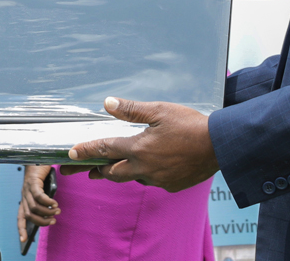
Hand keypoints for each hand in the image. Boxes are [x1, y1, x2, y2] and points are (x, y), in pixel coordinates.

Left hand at [17, 165, 58, 242]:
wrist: (39, 155)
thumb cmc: (42, 172)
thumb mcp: (43, 188)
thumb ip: (44, 199)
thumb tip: (51, 210)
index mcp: (25, 198)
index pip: (20, 217)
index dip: (21, 229)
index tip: (23, 240)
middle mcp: (24, 195)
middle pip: (28, 216)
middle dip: (40, 222)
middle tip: (52, 221)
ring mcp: (27, 189)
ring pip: (34, 208)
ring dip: (47, 212)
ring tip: (56, 211)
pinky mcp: (32, 182)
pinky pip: (38, 196)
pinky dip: (47, 202)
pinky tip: (54, 203)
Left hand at [67, 97, 218, 192]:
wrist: (218, 146)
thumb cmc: (190, 125)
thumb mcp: (160, 111)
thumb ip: (132, 110)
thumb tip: (108, 103)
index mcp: (139, 148)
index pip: (104, 150)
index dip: (85, 151)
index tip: (70, 154)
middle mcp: (144, 168)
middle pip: (112, 172)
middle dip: (95, 170)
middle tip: (82, 171)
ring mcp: (158, 179)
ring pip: (132, 178)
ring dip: (120, 172)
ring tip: (109, 170)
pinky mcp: (171, 185)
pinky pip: (151, 181)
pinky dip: (144, 174)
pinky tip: (147, 168)